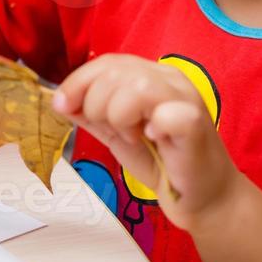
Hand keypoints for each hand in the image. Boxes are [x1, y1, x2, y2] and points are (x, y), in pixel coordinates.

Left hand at [51, 54, 243, 231]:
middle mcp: (172, 80)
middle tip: (115, 131)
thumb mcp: (118, 134)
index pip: (109, 62)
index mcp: (153, 77)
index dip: (78, 81)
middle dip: (97, 104)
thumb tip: (59, 100)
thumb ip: (92, 115)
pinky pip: (165, 114)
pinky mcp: (196, 124)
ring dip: (122, 117)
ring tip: (135, 137)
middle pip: (116, 72)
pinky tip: (156, 140)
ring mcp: (188, 99)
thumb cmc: (162, 163)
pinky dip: (151, 128)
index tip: (61, 105)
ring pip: (137, 87)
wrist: (202, 199)